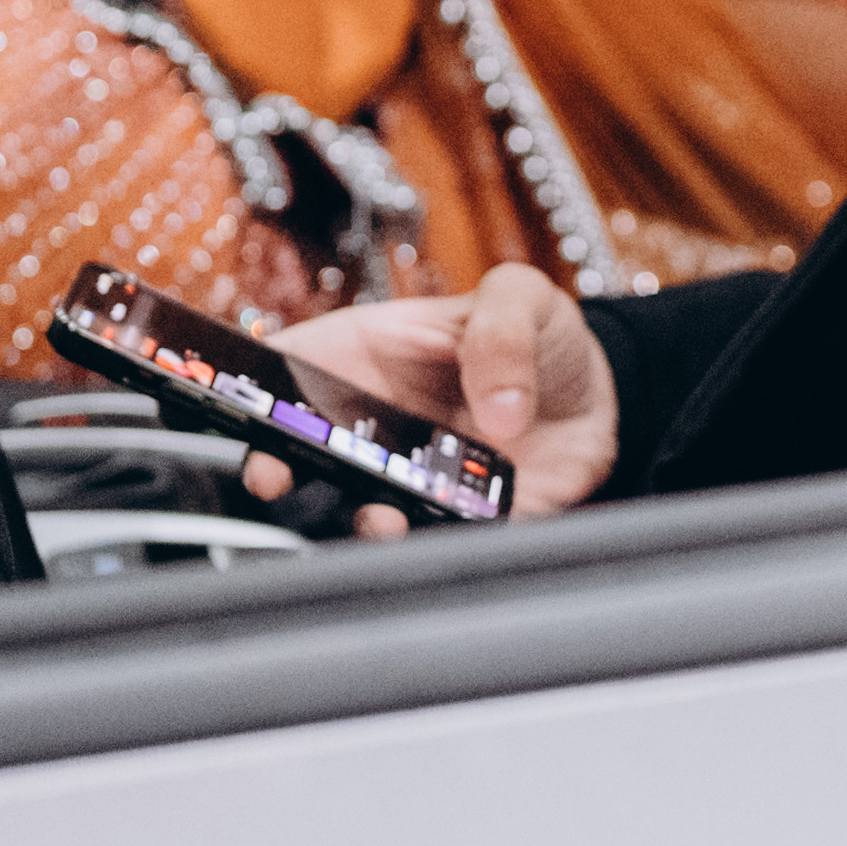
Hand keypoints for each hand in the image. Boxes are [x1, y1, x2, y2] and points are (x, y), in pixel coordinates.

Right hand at [276, 265, 618, 519]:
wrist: (600, 389)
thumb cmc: (540, 332)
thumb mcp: (520, 297)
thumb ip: (502, 335)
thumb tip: (499, 411)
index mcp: (369, 359)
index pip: (292, 375)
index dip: (254, 393)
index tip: (246, 410)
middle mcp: (380, 426)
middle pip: (311, 455)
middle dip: (282, 470)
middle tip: (277, 476)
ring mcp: (418, 477)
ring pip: (369, 510)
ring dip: (365, 521)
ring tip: (382, 518)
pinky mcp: (469, 518)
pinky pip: (447, 542)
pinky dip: (444, 548)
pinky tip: (452, 536)